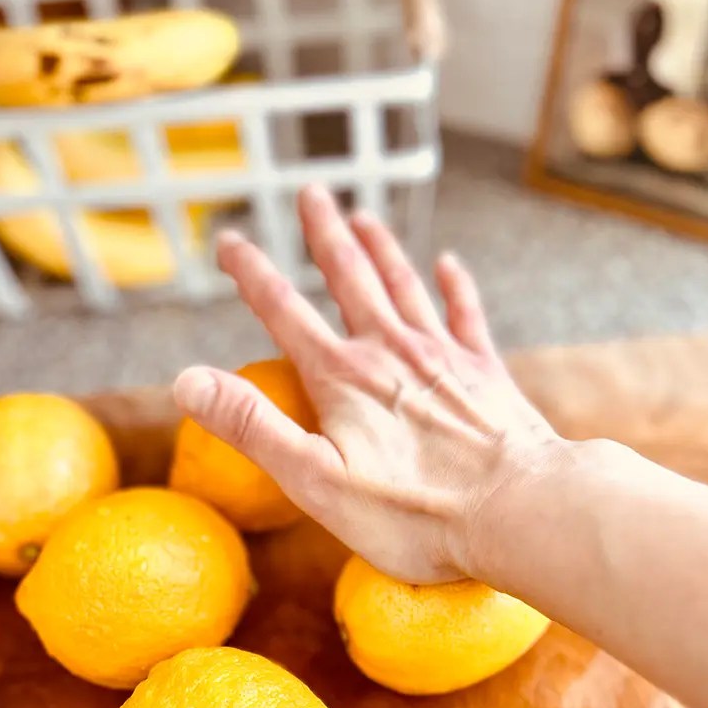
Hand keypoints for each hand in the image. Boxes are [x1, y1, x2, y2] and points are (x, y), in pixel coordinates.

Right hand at [174, 185, 560, 584]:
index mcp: (343, 377)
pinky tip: (448, 265)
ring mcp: (444, 355)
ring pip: (404, 284)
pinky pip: (466, 314)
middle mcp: (391, 350)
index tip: (230, 240)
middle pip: (351, 277)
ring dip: (382, 248)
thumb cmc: (416, 514)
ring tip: (365, 218)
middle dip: (326, 234)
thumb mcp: (316, 482)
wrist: (520, 510)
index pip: (284, 311)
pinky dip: (455, 286)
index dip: (252, 274)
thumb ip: (253, 427)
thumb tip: (186, 381)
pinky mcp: (486, 373)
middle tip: (313, 193)